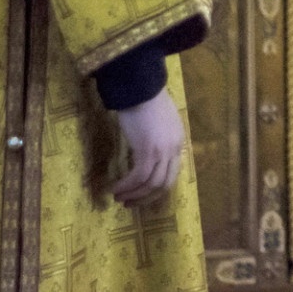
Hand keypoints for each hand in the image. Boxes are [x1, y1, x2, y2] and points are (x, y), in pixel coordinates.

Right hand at [112, 89, 184, 207]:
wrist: (140, 88)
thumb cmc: (146, 101)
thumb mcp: (158, 123)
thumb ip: (157, 138)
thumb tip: (145, 151)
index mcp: (178, 142)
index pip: (172, 173)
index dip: (156, 188)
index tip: (141, 194)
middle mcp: (174, 149)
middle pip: (164, 184)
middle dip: (146, 197)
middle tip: (129, 203)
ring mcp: (162, 151)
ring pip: (151, 183)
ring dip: (134, 194)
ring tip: (118, 197)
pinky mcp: (148, 150)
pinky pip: (138, 177)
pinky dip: (126, 185)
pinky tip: (114, 188)